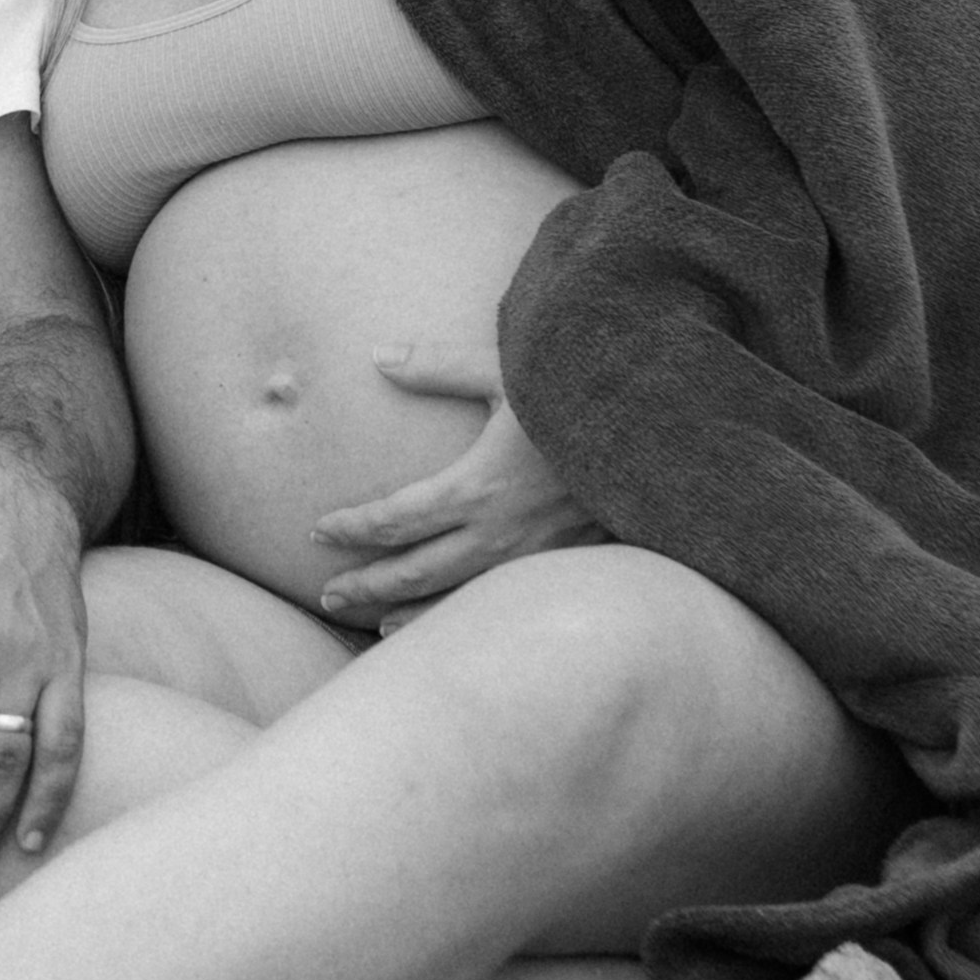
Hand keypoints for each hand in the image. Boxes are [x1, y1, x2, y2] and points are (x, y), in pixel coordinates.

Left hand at [309, 341, 595, 628]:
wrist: (660, 434)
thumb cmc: (580, 394)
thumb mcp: (506, 369)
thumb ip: (437, 365)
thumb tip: (378, 355)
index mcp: (476, 488)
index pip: (393, 519)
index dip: (351, 527)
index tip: (319, 529)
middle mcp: (498, 535)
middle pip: (413, 571)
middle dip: (364, 584)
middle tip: (327, 594)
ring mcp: (532, 559)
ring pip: (453, 600)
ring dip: (406, 613)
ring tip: (371, 622)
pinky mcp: (563, 568)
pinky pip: (498, 605)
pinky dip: (460, 618)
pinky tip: (446, 624)